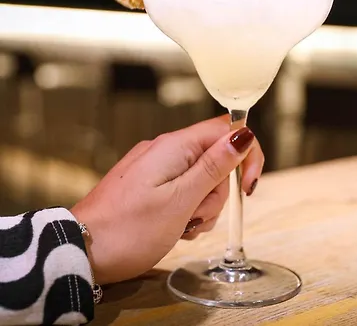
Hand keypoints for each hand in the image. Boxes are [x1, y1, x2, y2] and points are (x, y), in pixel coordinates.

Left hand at [71, 115, 263, 284]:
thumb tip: (244, 135)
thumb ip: (213, 166)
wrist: (82, 251)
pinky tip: (176, 228)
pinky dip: (188, 210)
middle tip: (196, 216)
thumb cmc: (131, 228)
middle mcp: (167, 150)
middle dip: (217, 192)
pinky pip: (184, 190)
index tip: (250, 187)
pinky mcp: (151, 184)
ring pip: (203, 179)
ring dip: (203, 206)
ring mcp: (157, 167)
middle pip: (216, 159)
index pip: (226, 130)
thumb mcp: (180, 200)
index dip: (246, 153)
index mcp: (175, 146)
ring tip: (183, 226)